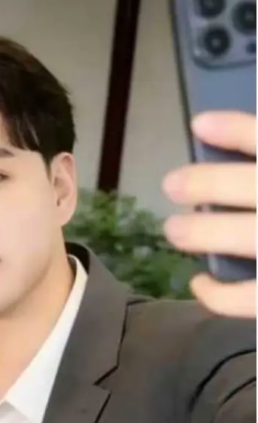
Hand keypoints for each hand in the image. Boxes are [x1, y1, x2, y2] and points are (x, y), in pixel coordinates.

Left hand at [163, 111, 255, 317]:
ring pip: (248, 238)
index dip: (239, 130)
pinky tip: (200, 281)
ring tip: (174, 228)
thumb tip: (253, 147)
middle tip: (173, 184)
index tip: (200, 124)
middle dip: (209, 183)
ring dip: (204, 231)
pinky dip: (219, 294)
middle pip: (256, 186)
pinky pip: (252, 298)